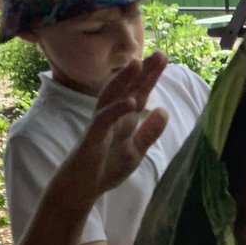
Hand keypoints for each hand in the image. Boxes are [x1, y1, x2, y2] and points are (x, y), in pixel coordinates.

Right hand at [49, 53, 169, 210]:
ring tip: (138, 64)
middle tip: (160, 55)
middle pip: (126, 90)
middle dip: (142, 72)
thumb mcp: (135, 151)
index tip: (164, 60)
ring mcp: (100, 125)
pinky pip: (103, 120)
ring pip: (110, 97)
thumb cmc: (105, 169)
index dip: (150, 78)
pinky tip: (130, 102)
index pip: (138, 94)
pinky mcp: (91, 138)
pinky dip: (116, 110)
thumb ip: (149, 132)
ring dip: (124, 81)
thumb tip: (164, 110)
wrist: (81, 189)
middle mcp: (111, 117)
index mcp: (123, 120)